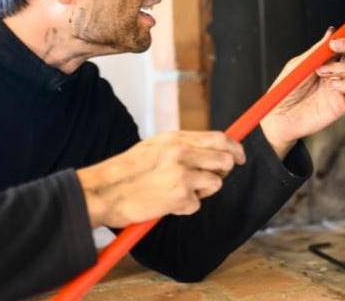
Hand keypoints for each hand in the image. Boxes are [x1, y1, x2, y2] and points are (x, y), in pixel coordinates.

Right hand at [77, 131, 245, 227]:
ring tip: (179, 192)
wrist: (104, 191)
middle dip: (223, 172)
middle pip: (225, 160)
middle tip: (208, 180)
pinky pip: (197, 204)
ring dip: (202, 192)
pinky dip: (185, 208)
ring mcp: (182, 174)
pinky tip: (166, 204)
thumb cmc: (126, 172)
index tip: (239, 156)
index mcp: (175, 139)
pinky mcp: (180, 196)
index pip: (218, 137)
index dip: (234, 147)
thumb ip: (181, 146)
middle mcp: (181, 153)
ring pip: (216, 183)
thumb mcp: (154, 147)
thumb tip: (210, 149)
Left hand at [260, 17, 344, 157]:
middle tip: (334, 46)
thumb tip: (332, 32)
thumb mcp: (299, 65)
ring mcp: (342, 88)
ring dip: (342, 68)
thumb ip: (317, 50)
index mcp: (327, 59)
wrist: (279, 116)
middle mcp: (338, 72)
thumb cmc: (285, 90)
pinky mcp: (343, 104)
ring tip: (321, 73)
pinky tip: (332, 85)